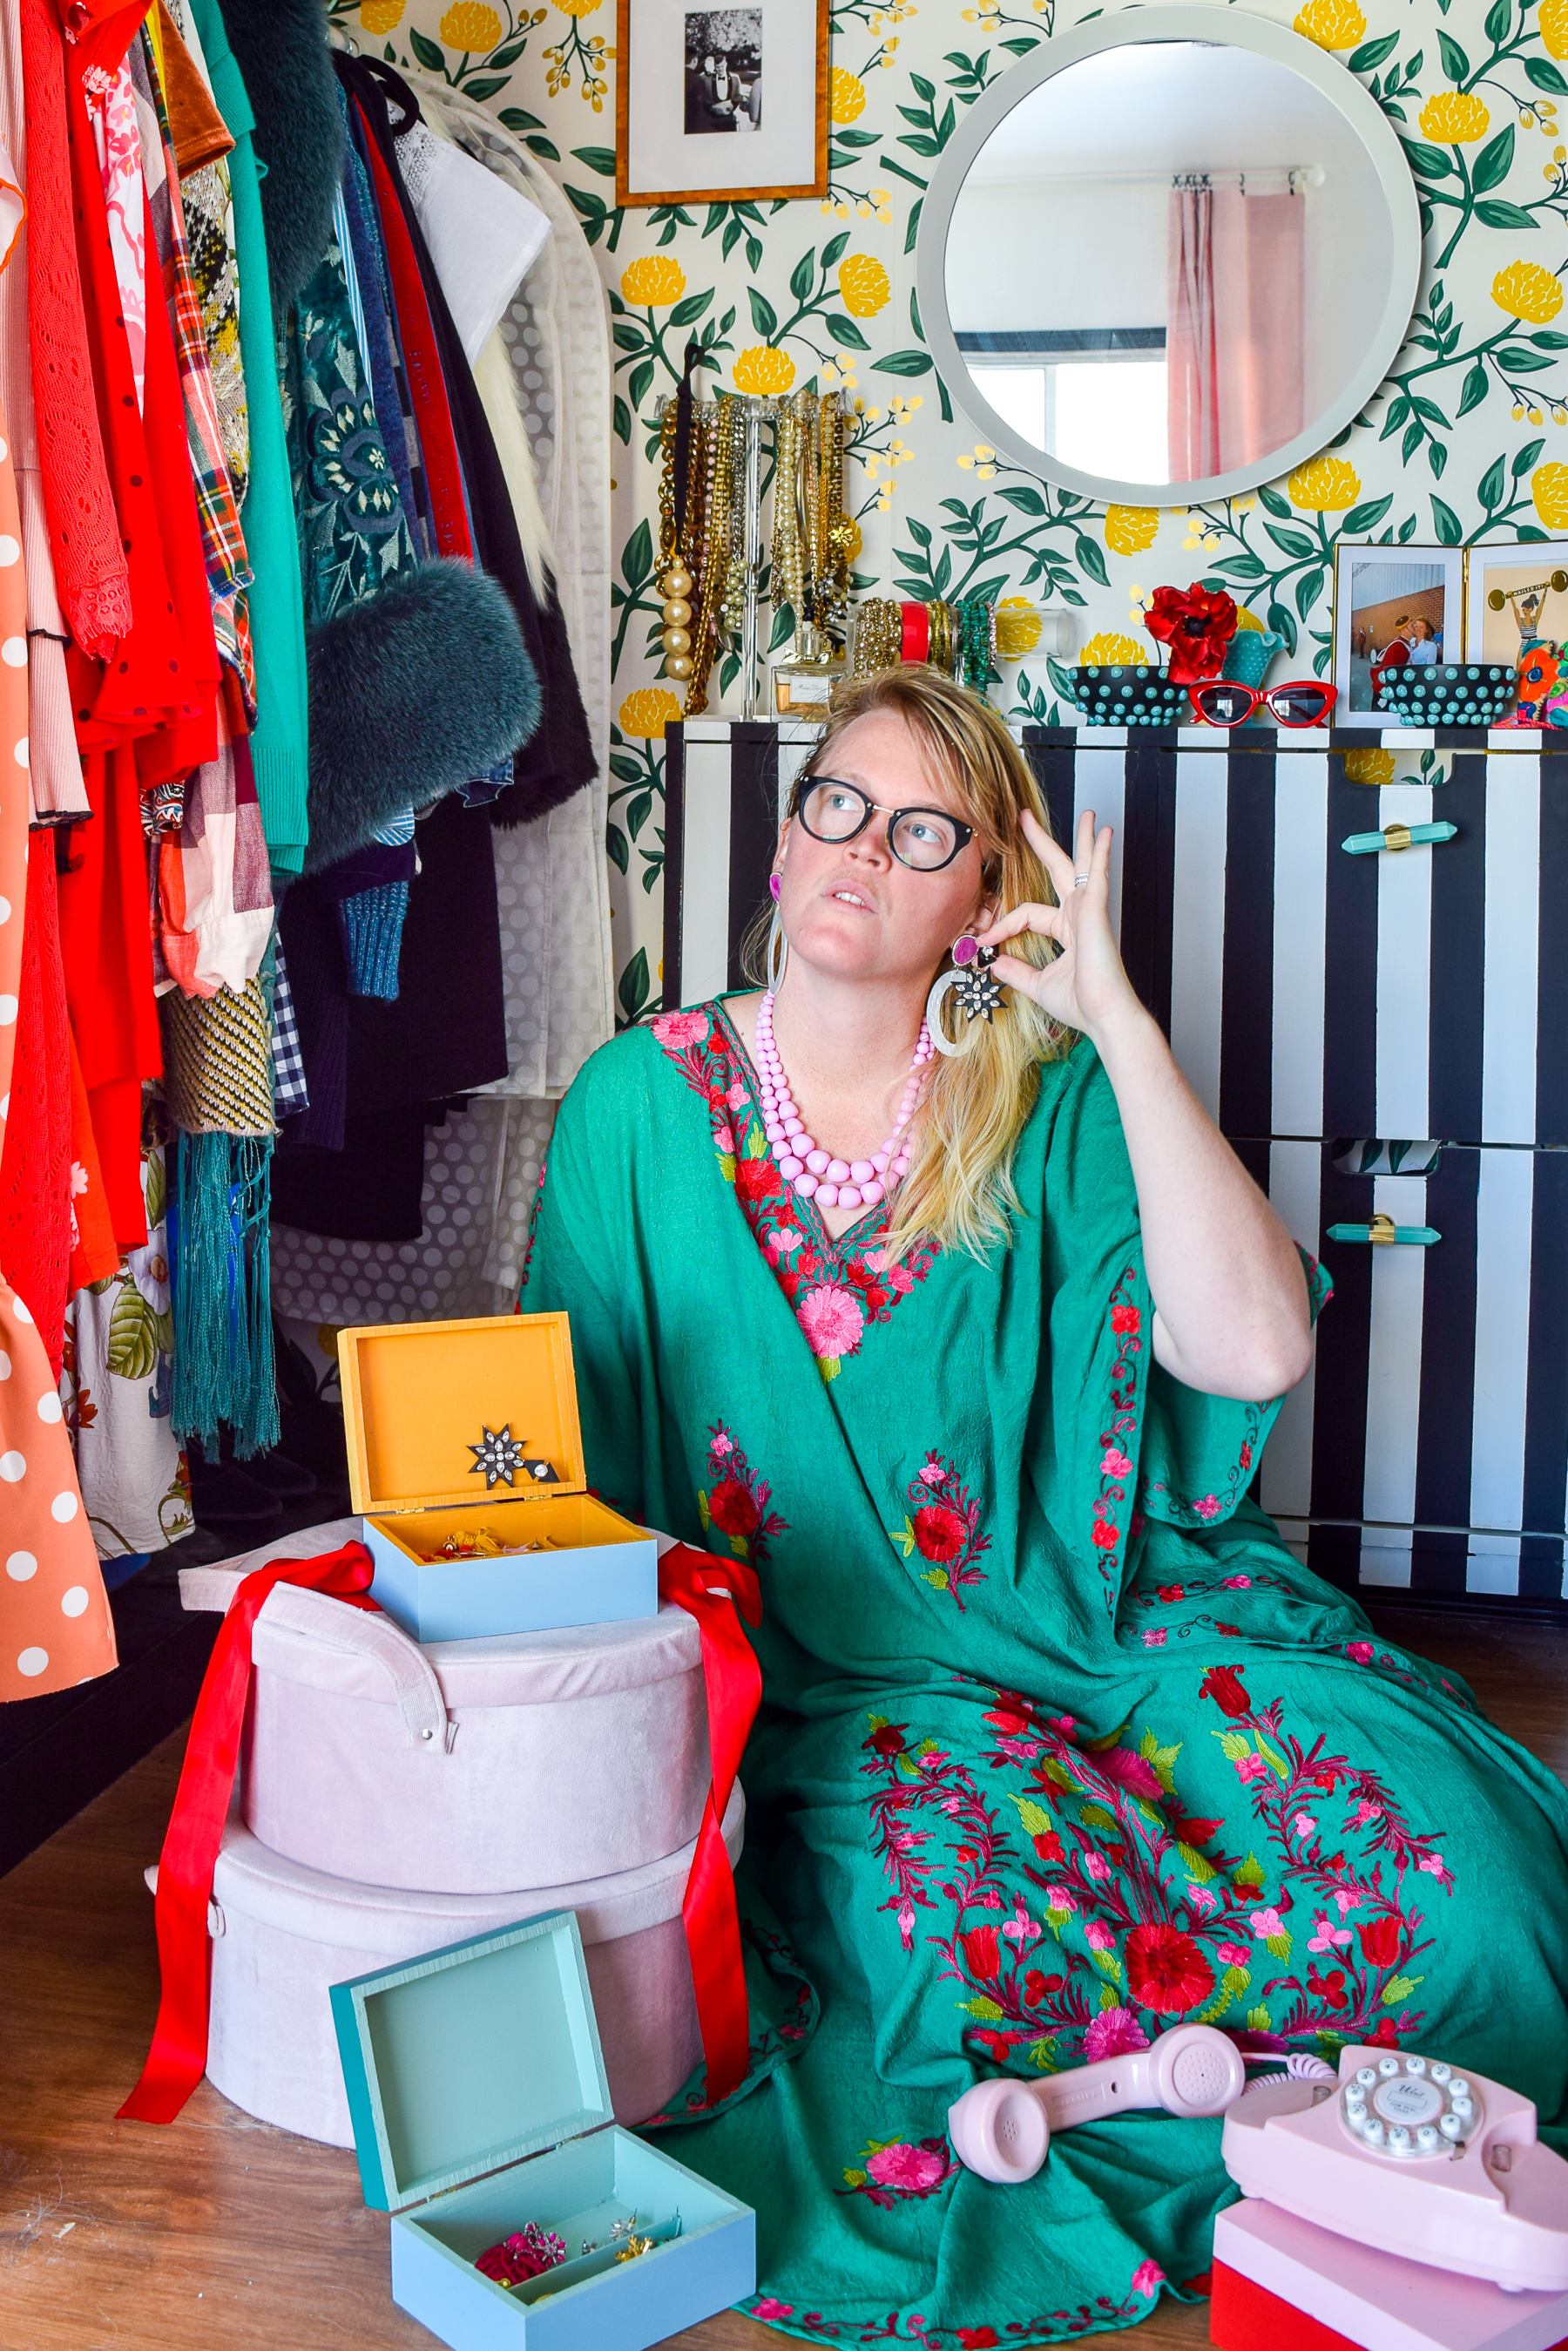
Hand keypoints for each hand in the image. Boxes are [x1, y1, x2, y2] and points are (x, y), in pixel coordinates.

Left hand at [976, 808, 1143, 1045]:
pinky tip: (1104, 834)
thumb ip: (1016, 971)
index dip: (1002, 924)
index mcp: (1067, 930)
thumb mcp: (1037, 984)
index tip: (982, 941)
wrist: (1103, 1015)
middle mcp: (1079, 915)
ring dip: (1083, 839)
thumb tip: (993, 963)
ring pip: (1081, 865)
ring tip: (1088, 814)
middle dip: (1041, 842)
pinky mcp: (1097, 911)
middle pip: (1058, 870)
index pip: (1026, 914)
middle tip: (1025, 818)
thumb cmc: (1081, 1003)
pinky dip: (1100, 854)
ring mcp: (1089, 911)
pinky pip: (1095, 876)